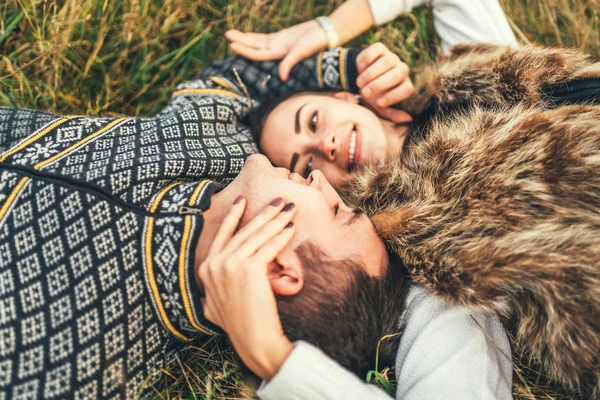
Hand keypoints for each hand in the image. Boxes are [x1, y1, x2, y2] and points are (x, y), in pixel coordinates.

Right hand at [199, 196, 295, 380]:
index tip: (243, 200)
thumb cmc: (239, 323)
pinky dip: (281, 235)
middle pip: (244, 232)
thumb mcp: (216, 301)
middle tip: (279, 200)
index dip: (233, 216)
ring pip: (258, 236)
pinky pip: (269, 247)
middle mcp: (214, 264)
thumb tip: (221, 274)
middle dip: (264, 213)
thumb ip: (216, 284)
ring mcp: (230, 265)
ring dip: (276, 219)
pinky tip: (291, 227)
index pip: (222, 235)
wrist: (252, 339)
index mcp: (205, 269)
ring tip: (290, 208)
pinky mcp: (249, 269)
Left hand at [225, 20, 327, 80]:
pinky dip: (254, 37)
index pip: (258, 54)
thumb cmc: (316, 43)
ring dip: (244, 38)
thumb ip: (290, 62)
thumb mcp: (302, 52)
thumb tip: (282, 77)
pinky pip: (264, 38)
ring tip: (230, 33)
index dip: (245, 50)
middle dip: (241, 42)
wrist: (326, 33)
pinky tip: (245, 35)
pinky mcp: (282, 38)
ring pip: (257, 42)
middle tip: (227, 35)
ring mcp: (279, 45)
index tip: (232, 45)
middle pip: (254, 48)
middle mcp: (277, 51)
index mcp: (280, 55)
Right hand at [356, 43, 414, 122]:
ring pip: (387, 62)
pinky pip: (377, 50)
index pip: (407, 89)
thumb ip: (392, 114)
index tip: (378, 103)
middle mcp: (401, 69)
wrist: (361, 79)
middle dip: (379, 85)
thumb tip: (408, 119)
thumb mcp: (380, 107)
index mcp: (404, 84)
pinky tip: (360, 68)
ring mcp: (392, 57)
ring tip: (359, 83)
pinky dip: (367, 59)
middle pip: (397, 75)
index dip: (393, 96)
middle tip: (365, 93)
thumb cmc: (373, 95)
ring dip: (371, 74)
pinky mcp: (380, 48)